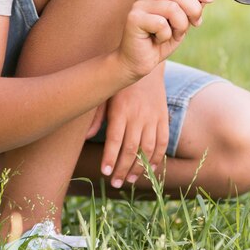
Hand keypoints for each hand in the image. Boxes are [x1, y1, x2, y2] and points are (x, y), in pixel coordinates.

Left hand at [100, 63, 168, 188]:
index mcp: (121, 109)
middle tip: (114, 183)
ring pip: (147, 149)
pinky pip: (163, 142)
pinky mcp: (163, 118)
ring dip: (139, 167)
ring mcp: (153, 117)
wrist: (144, 67)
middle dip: (122, 168)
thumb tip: (86, 137)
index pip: (115, 139)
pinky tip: (149, 169)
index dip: (110, 158)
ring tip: (129, 180)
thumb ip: (96, 116)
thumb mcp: (104, 94)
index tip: (104, 172)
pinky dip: (157, 158)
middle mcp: (138, 114)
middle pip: (131, 148)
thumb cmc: (119, 83)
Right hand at [115, 0, 214, 81]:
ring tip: (171, 35)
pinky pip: (161, 23)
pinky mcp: (134, 18)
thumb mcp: (180, 25)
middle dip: (193, 10)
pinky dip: (165, 35)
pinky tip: (157, 39)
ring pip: (173, 8)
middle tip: (194, 24)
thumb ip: (189, 10)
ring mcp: (138, 6)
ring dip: (179, 26)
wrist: (137, 62)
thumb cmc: (157, 44)